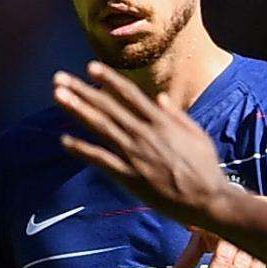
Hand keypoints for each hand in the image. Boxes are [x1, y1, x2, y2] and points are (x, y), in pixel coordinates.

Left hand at [53, 63, 232, 228]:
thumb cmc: (206, 168)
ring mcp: (136, 154)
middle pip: (108, 106)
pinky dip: (82, 149)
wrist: (208, 199)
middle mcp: (145, 133)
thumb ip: (176, 115)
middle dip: (82, 90)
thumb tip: (160, 97)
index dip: (108, 79)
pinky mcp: (130, 176)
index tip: (90, 68)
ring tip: (58, 96)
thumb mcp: (196, 134)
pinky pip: (101, 160)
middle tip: (59, 78)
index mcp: (161, 121)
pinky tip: (64, 140)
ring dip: (77, 109)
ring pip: (101, 126)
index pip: (129, 94)